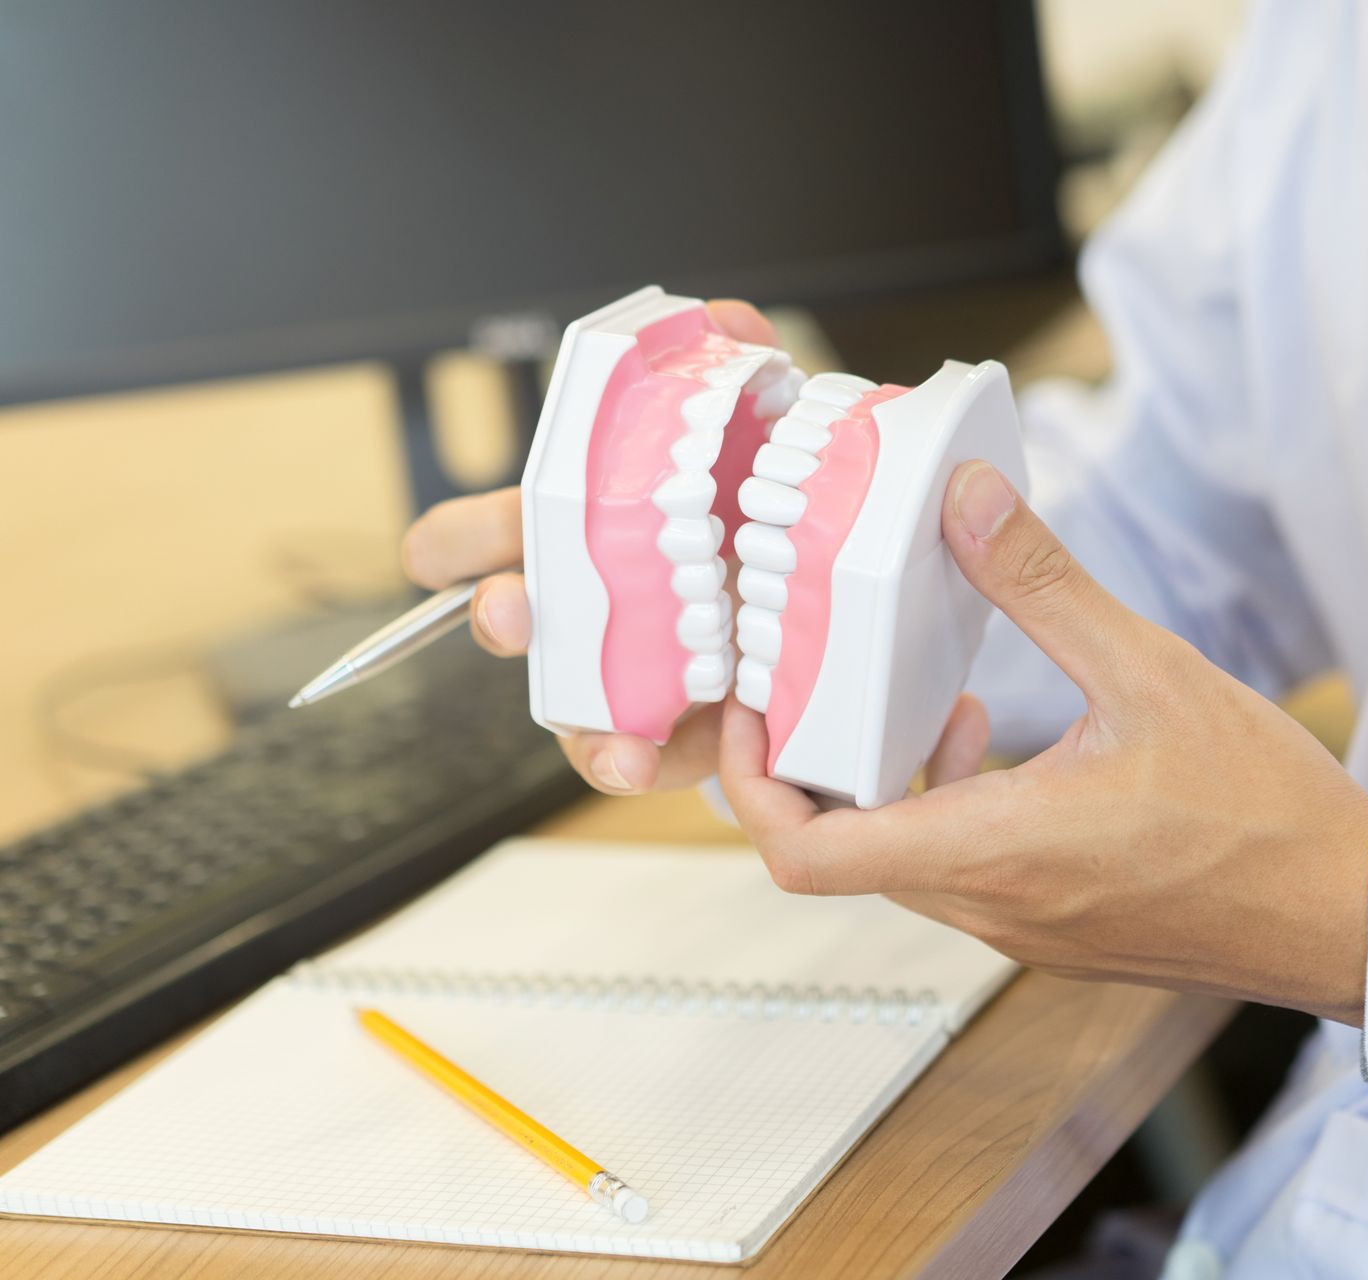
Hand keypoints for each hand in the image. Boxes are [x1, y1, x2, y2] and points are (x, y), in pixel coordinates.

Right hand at [400, 299, 778, 795]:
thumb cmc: (760, 504)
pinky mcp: (686, 724)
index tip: (428, 557)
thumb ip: (739, 362)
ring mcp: (635, 669)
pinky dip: (641, 763)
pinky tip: (648, 761)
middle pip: (516, 619)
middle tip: (512, 610)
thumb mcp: (761, 427)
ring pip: (574, 708)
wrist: (828, 585)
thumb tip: (723, 317)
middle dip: (501, 617)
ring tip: (608, 739)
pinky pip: (649, 757)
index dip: (451, 544)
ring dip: (579, 726)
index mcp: (586, 527)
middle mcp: (595, 603)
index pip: (493, 532)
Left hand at [718, 462, 1367, 1022]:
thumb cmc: (1267, 813)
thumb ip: (1042, 584)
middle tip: (832, 684)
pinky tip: (1007, 747)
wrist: (1348, 917)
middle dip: (823, 766)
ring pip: (903, 865)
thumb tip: (965, 502)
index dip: (751, 786)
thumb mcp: (1150, 669)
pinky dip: (950, 811)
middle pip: (842, 854)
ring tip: (941, 704)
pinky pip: (962, 876)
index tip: (753, 717)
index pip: (808, 855)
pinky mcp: (1058, 934)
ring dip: (895, 786)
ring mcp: (1023, 932)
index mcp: (993, 850)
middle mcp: (990, 907)